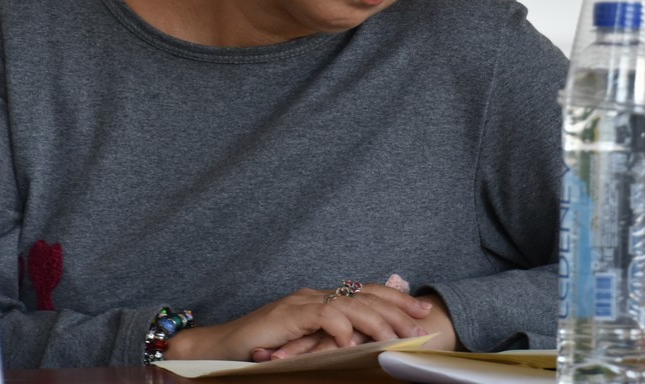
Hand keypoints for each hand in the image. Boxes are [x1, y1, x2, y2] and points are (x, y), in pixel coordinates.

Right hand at [163, 283, 432, 361]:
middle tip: (422, 320)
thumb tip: (364, 345)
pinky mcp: (287, 316)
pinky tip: (354, 341)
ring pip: (349, 304)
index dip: (396, 298)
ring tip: (398, 334)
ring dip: (377, 320)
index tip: (422, 309)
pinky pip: (321, 317)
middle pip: (364, 295)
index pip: (366, 293)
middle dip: (397, 307)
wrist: (222, 346)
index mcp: (322, 300)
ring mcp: (302, 303)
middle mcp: (315, 296)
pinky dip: (339, 327)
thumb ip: (333, 339)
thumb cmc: (263, 351)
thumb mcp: (306, 346)